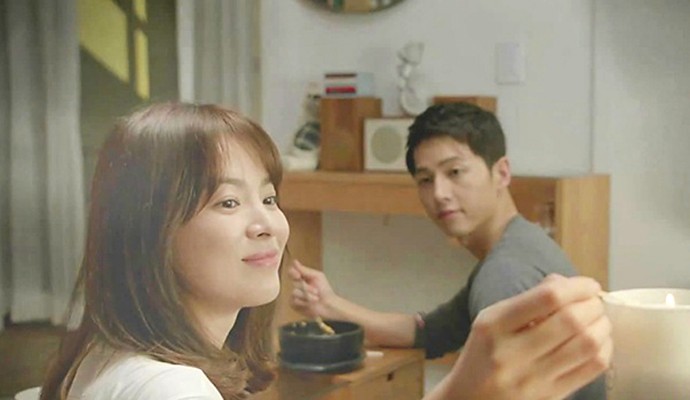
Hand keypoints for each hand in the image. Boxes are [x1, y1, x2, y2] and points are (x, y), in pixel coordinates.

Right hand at [288, 259, 336, 318]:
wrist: (329, 305)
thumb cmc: (325, 290)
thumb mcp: (317, 276)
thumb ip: (305, 270)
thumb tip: (294, 261)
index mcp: (302, 277)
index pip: (291, 272)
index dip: (293, 273)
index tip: (298, 276)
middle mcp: (297, 285)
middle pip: (294, 283)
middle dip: (306, 288)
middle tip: (316, 291)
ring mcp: (295, 295)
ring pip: (294, 293)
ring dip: (307, 296)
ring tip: (316, 299)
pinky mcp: (294, 305)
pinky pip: (294, 301)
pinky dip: (303, 303)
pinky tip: (310, 304)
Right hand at [439, 275, 610, 399]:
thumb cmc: (482, 355)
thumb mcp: (491, 321)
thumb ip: (527, 301)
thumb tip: (567, 284)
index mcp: (494, 325)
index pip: (546, 297)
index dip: (577, 287)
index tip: (588, 285)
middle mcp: (512, 352)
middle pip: (571, 320)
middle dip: (593, 305)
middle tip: (594, 302)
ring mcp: (532, 379)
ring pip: (587, 345)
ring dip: (602, 326)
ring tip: (598, 320)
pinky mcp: (550, 397)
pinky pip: (592, 369)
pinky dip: (604, 349)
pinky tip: (599, 342)